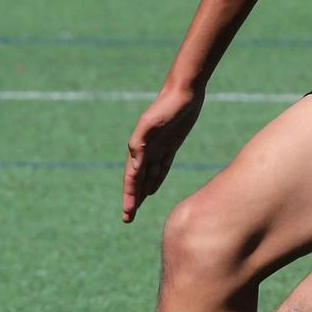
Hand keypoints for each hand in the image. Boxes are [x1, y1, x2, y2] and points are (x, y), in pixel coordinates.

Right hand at [121, 86, 204, 221]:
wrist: (184, 92)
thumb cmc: (166, 106)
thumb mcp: (151, 123)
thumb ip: (140, 144)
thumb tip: (135, 167)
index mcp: (139, 148)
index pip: (132, 179)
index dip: (129, 197)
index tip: (127, 214)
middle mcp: (146, 151)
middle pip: (137, 181)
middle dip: (133, 199)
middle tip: (128, 219)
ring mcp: (158, 148)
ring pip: (148, 176)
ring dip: (142, 192)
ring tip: (138, 208)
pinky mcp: (171, 145)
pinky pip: (161, 167)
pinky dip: (156, 179)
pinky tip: (153, 189)